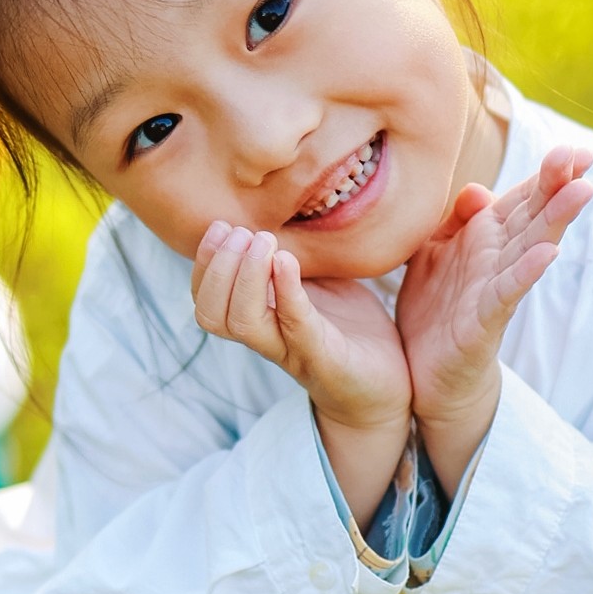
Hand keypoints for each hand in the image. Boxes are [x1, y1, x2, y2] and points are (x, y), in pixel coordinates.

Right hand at [192, 222, 411, 529]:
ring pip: (244, 324)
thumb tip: (285, 208)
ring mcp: (295, 351)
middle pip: (213, 315)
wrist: (389, 386)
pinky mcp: (327, 359)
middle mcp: (269, 339)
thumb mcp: (322, 283)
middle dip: (218, 267)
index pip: (207, 300)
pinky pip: (297, 326)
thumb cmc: (351, 331)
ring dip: (245, 276)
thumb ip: (298, 256)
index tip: (219, 227)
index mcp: (261, 320)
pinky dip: (287, 291)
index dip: (203, 264)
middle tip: (242, 232)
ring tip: (264, 242)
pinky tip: (286, 260)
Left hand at [396, 146, 592, 493]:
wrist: (426, 374)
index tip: (573, 149)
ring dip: (556, 220)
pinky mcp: (484, 321)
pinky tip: (548, 255)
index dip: (547, 174)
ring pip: (531, 248)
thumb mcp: (436, 253)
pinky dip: (527, 272)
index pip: (523, 198)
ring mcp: (495, 289)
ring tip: (582, 192)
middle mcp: (498, 259)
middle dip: (557, 185)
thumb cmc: (436, 309)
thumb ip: (454, 218)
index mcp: (487, 238)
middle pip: (535, 215)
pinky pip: (507, 293)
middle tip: (582, 154)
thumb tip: (478, 190)